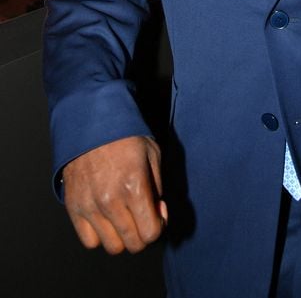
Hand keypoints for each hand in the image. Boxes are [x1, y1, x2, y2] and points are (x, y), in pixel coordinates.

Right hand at [62, 135, 167, 254]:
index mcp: (134, 187)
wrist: (91, 122)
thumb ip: (157, 188)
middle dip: (143, 234)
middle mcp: (110, 201)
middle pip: (133, 244)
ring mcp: (90, 206)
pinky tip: (106, 218)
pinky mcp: (74, 207)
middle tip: (142, 215)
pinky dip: (100, 235)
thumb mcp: (152, 154)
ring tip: (124, 217)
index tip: (157, 211)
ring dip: (122, 236)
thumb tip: (157, 213)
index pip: (151, 233)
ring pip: (112, 246)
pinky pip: (89, 241)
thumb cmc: (125, 136)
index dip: (159, 225)